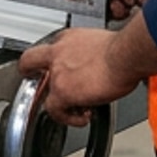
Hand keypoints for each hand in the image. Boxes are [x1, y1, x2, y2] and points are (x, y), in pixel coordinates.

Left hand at [18, 26, 146, 126]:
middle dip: (29, 71)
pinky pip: (55, 110)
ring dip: (59, 102)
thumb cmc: (126, 49)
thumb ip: (95, 52)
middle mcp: (58, 52)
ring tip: (76, 110)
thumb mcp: (105, 42)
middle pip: (30, 60)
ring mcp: (57, 73)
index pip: (54, 47)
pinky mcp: (62, 91)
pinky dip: (67, 117)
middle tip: (34, 78)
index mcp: (69, 38)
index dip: (54, 59)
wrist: (126, 55)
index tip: (60, 66)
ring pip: (44, 91)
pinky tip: (82, 118)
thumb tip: (107, 62)